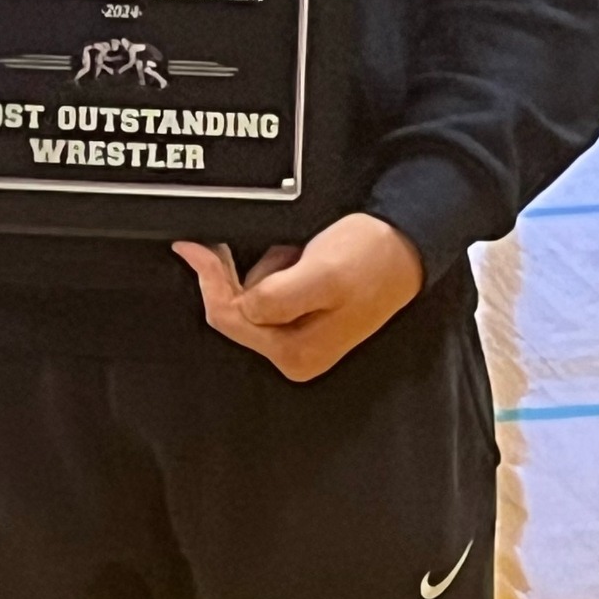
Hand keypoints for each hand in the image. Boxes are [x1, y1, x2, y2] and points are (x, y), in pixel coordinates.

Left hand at [174, 213, 425, 382]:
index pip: (229, 318)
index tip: (195, 247)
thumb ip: (277, 298)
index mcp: (295, 353)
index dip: (208, 279)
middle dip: (242, 272)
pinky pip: (267, 288)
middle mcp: (294, 353)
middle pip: (234, 310)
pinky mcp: (303, 315)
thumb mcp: (322, 274)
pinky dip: (274, 266)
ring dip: (262, 266)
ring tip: (296, 252)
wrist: (404, 245)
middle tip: (273, 247)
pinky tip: (297, 256)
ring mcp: (298, 334)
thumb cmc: (371, 259)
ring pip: (249, 295)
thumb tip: (242, 305)